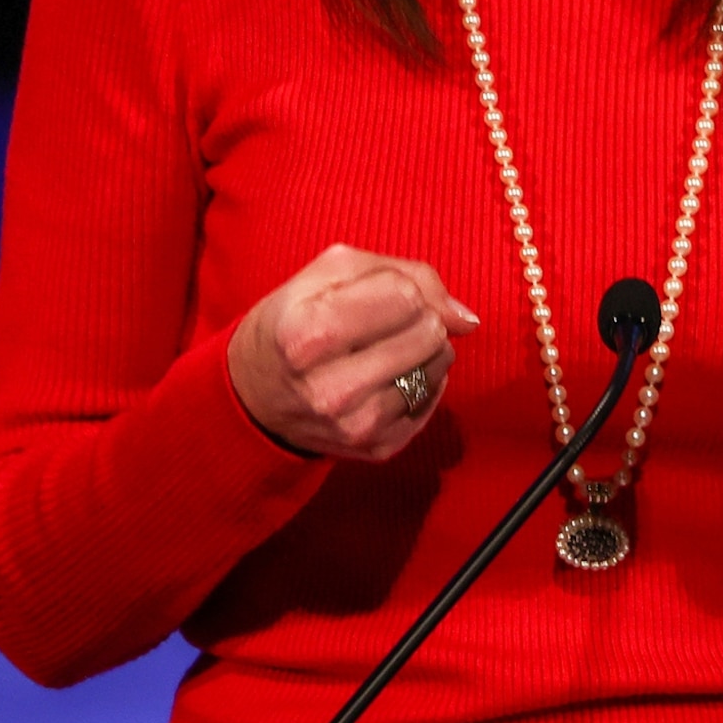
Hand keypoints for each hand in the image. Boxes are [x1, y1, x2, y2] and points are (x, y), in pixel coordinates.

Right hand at [228, 244, 479, 460]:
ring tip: (388, 346)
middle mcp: (331, 389)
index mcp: (309, 334)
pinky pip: (433, 399)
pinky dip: (421, 380)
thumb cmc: (294, 320)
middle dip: (419, 317)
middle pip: (429, 332)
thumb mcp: (329, 273)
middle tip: (386, 322)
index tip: (378, 295)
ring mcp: (356, 426)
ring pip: (438, 366)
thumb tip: (467, 317)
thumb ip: (405, 274)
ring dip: (425, 348)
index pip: (406, 296)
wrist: (255, 394)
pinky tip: (390, 375)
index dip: (400, 287)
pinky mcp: (377, 448)